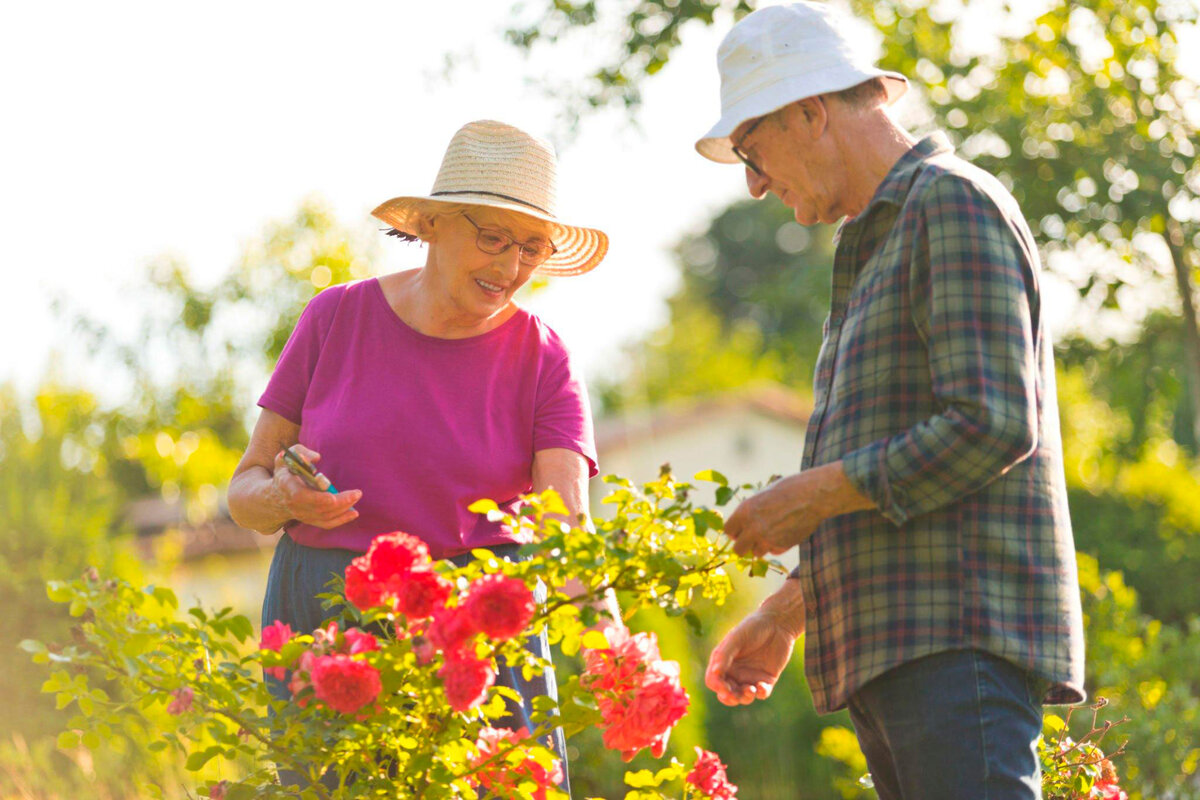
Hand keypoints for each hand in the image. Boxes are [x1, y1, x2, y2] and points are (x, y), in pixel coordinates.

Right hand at [272, 446, 360, 528]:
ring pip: (325, 516)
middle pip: (319, 508)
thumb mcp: (289, 456)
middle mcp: (294, 505)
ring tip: (356, 496)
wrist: (276, 495)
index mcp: (288, 486)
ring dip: (344, 508)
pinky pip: (327, 524)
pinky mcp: (310, 520)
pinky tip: (354, 513)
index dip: (317, 499)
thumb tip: (316, 458)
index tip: (332, 497)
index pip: (301, 497)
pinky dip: (341, 520)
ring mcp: (302, 515)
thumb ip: (301, 453)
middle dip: (340, 502)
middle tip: (357, 493)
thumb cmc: (287, 470)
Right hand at [705, 608, 798, 706]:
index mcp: (723, 662)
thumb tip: (715, 673)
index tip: (723, 687)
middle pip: (727, 693)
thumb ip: (725, 655)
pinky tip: (762, 687)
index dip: (717, 686)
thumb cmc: (753, 627)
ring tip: (750, 690)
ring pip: (743, 697)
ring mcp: (750, 677)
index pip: (713, 680)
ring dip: (745, 697)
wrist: (778, 623)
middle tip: (734, 696)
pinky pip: (762, 693)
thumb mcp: (736, 639)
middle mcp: (735, 672)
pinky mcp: (766, 679)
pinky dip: (761, 693)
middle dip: (729, 698)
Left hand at [724, 461, 872, 557]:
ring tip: (773, 532)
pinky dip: (777, 546)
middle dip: (744, 545)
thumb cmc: (788, 490)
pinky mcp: (782, 546)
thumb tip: (742, 525)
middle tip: (752, 539)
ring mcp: (767, 539)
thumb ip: (750, 512)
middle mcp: (753, 527)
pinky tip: (785, 532)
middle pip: (738, 549)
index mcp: (745, 511)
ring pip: (756, 553)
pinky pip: (773, 551)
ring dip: (762, 545)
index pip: (728, 531)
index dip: (735, 531)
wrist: (812, 496)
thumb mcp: (762, 495)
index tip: (741, 530)